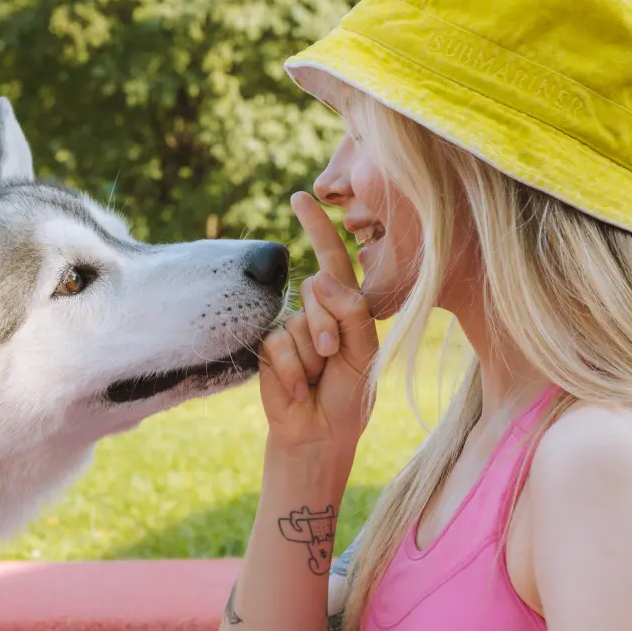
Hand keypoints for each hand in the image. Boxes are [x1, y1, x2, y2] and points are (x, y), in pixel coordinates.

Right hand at [258, 192, 378, 462]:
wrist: (318, 433)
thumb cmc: (348, 395)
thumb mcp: (364, 353)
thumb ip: (351, 312)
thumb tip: (317, 278)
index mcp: (346, 306)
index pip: (333, 259)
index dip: (317, 227)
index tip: (301, 197)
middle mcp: (316, 310)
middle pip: (319, 290)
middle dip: (328, 327)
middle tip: (332, 360)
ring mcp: (289, 327)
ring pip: (299, 322)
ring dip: (311, 357)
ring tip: (315, 379)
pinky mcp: (267, 346)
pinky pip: (279, 343)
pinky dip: (292, 370)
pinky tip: (297, 388)